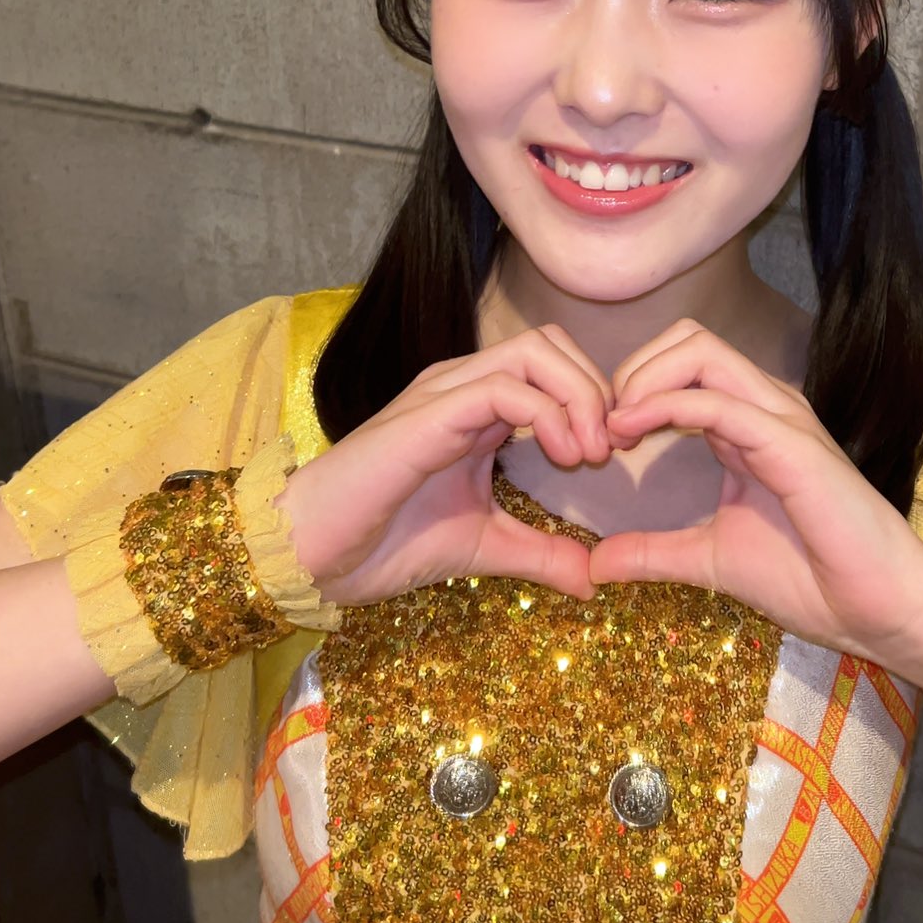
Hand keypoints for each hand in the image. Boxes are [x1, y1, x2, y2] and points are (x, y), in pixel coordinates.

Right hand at [278, 326, 611, 605]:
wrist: (313, 555)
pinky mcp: (430, 412)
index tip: (609, 456)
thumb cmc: (384, 542)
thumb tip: (595, 580)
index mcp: (475, 406)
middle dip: (595, 387)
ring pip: (534, 350)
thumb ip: (540, 554)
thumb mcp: (485, 548)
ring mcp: (444, 392)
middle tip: (607, 449)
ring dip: (580, 396)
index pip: (552, 364)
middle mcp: (461, 385)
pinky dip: (550, 415)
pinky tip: (561, 459)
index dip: (593, 399)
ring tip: (588, 454)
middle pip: (550, 343)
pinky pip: (506, 387)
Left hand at [589, 320, 922, 683]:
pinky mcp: (790, 442)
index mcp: (748, 425)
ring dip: (643, 378)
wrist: (877, 608)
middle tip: (605, 428)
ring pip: (701, 350)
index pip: (684, 365)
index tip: (604, 441)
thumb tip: (594, 565)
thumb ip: (652, 553)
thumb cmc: (811, 581)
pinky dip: (665, 404)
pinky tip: (633, 431)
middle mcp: (765, 408)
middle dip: (633, 370)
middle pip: (688, 339)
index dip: (632, 389)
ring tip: (616, 427)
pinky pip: (718, 400)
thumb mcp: (708, 560)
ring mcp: (781, 418)